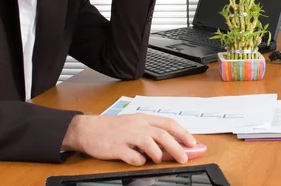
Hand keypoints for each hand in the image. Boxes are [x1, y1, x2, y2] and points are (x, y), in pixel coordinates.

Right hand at [61, 114, 196, 165]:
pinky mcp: (117, 148)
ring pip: (151, 144)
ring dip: (159, 154)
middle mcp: (137, 125)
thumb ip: (150, 133)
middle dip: (177, 147)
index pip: (168, 123)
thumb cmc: (111, 128)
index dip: (183, 133)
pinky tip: (137, 161)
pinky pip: (134, 157)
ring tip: (159, 160)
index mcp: (142, 118)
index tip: (193, 142)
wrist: (87, 129)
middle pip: (163, 134)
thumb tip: (170, 146)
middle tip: (184, 157)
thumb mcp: (133, 125)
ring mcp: (127, 136)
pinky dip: (139, 161)